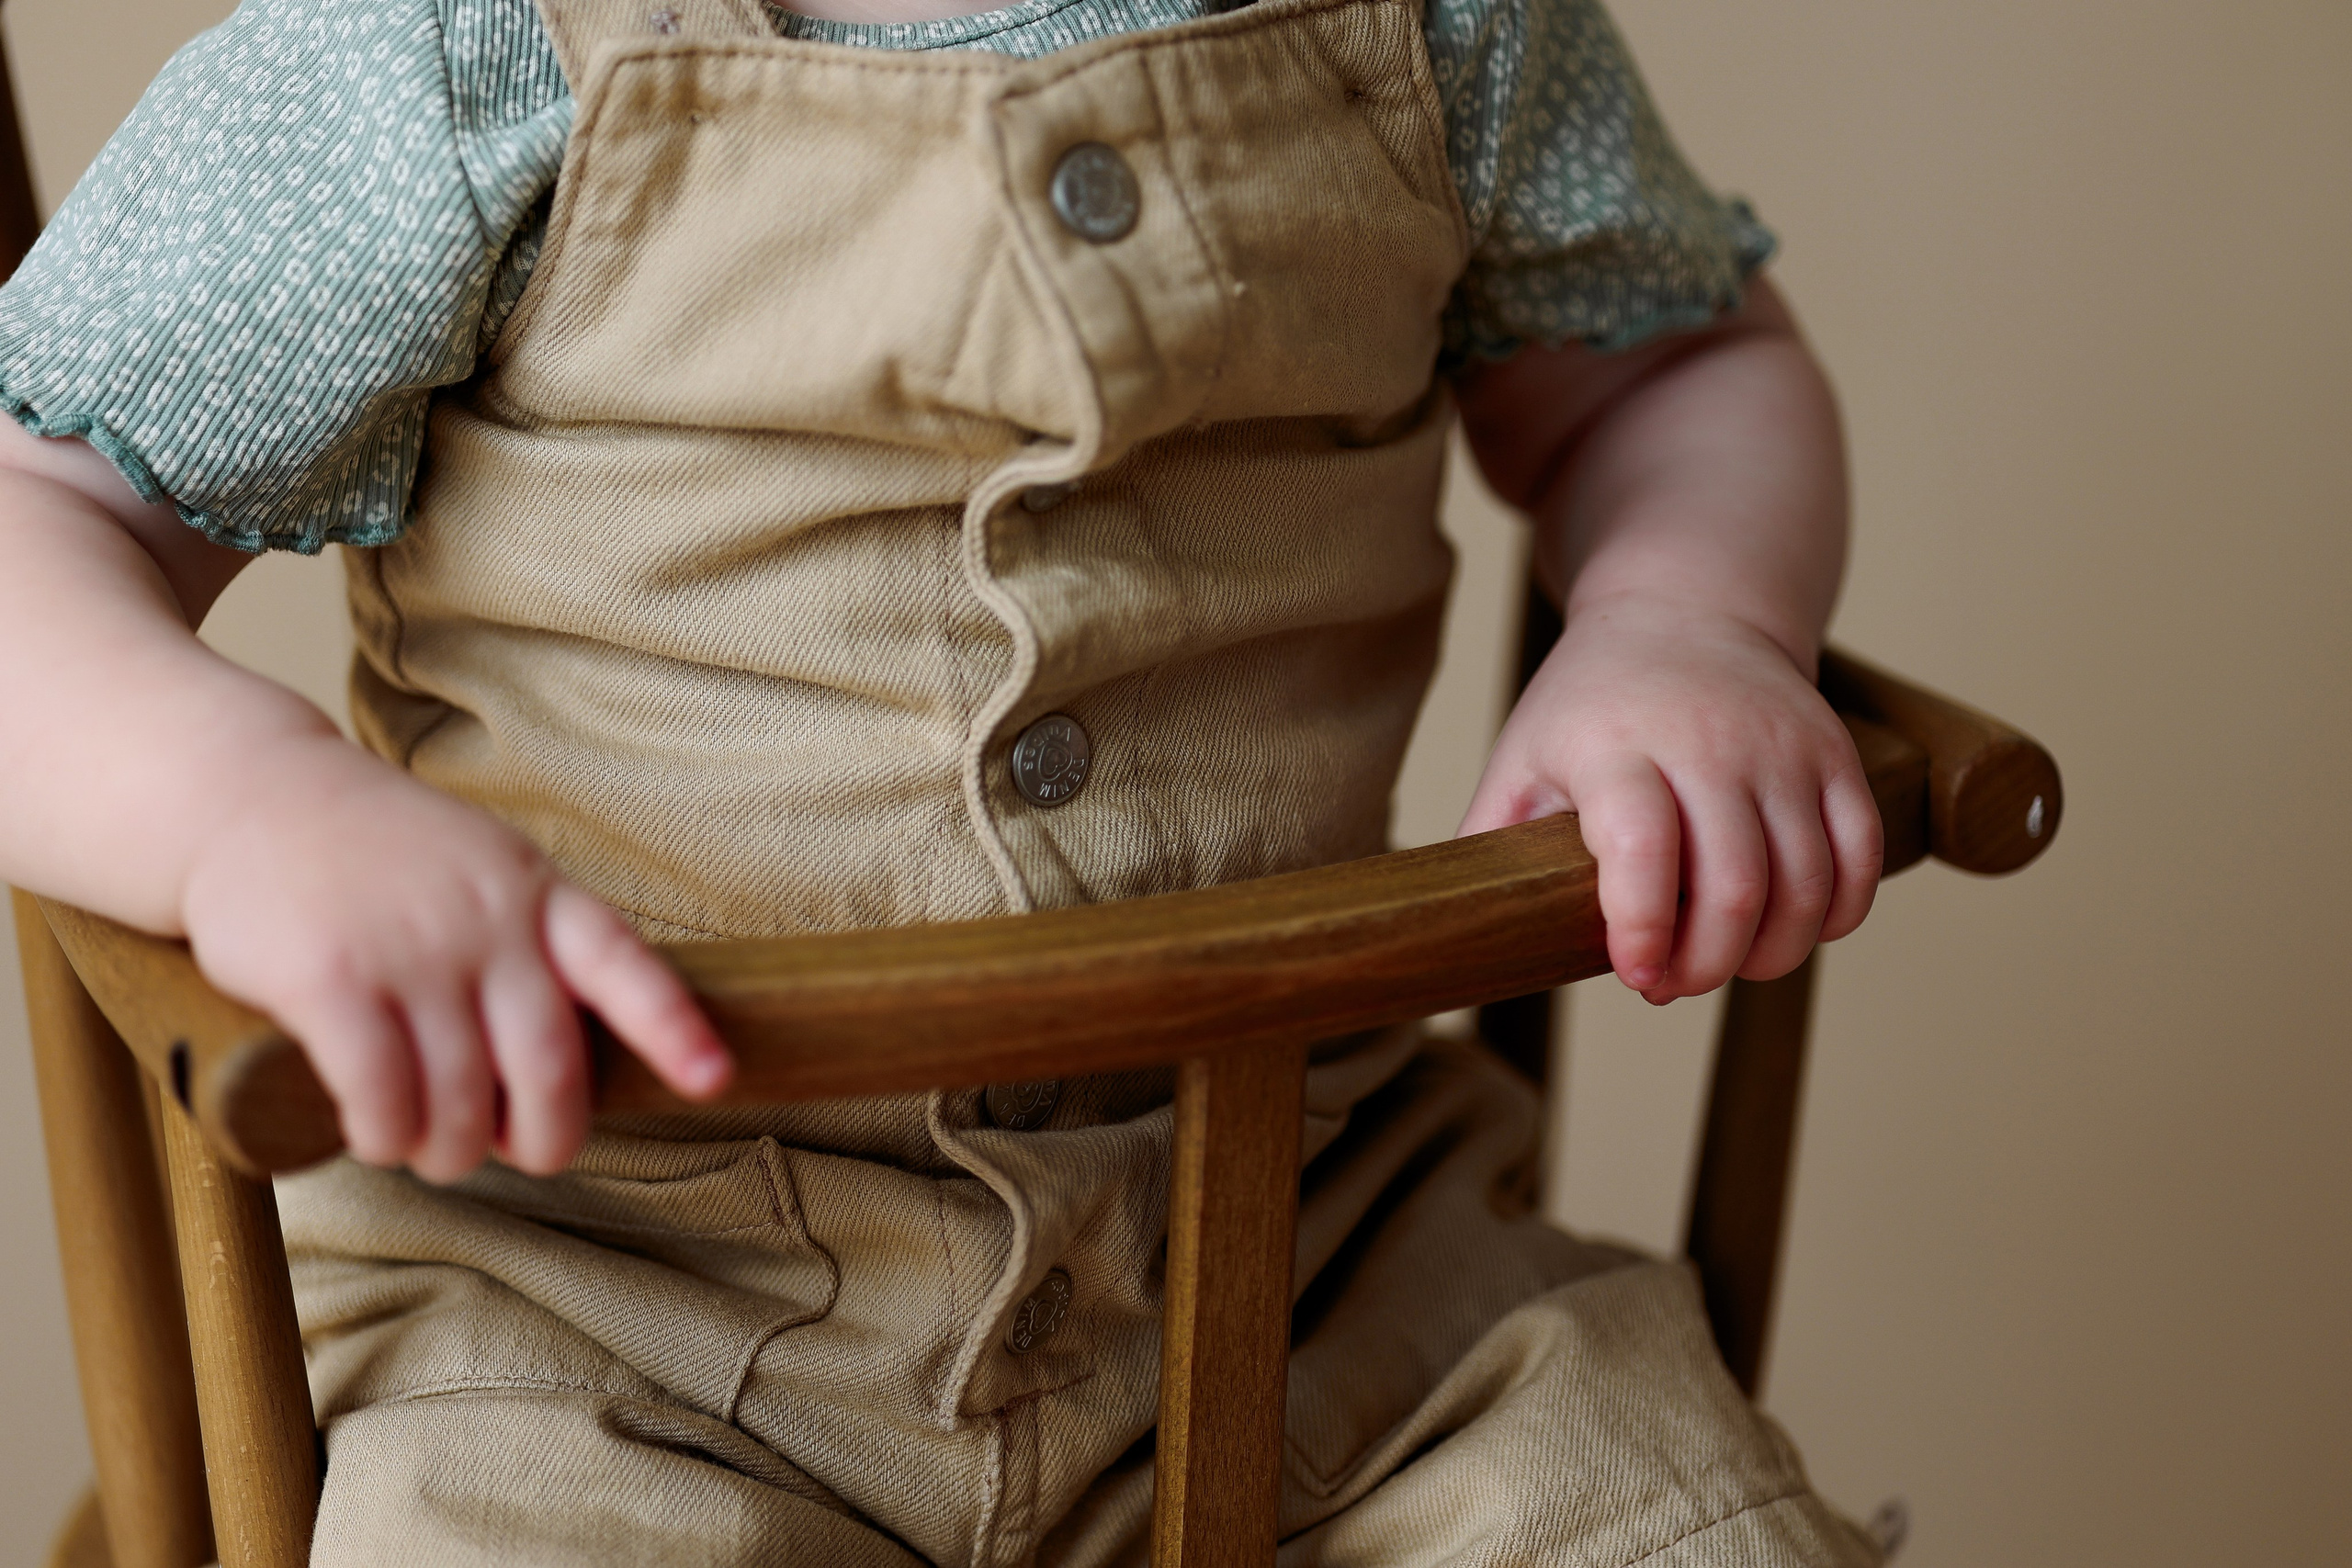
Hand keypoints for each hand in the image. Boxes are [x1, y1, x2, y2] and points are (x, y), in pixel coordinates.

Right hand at [177, 735, 731, 1179]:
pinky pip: (380, 1095)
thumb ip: (533, 945)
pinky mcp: (331, 979)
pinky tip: (377, 1135)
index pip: (624, 964)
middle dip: (545, 1138)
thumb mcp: (484, 869)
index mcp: (537, 895)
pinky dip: (385, 1136)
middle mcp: (487, 923)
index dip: (673, 1028)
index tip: (714, 1079)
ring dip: (449, 1149)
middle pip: (548, 1067)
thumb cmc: (380, 856)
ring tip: (429, 1147)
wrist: (250, 795)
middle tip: (521, 1154)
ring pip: (460, 1099)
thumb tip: (565, 1067)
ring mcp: (411, 951)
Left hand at [1459, 595, 1881, 1002]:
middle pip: (1734, 884)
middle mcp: (1708, 743)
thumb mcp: (1523, 756)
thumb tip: (1451, 930)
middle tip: (1672, 982)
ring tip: (1727, 963)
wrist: (1685, 608)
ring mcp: (1781, 749)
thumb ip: (1491, 839)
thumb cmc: (1591, 703)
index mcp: (1616, 745)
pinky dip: (1837, 916)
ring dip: (1771, 954)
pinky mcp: (1835, 756)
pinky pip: (1860, 858)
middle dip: (1706, 965)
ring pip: (1806, 883)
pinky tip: (1791, 928)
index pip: (1641, 846)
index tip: (1634, 972)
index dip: (1640, 927)